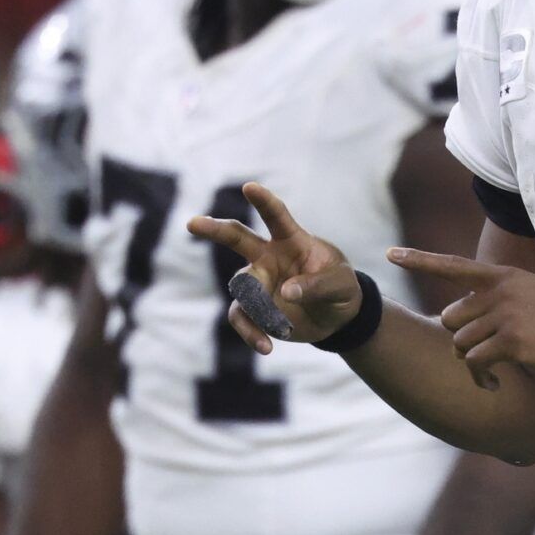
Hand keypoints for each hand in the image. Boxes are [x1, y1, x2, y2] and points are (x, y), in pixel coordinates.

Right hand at [188, 183, 361, 351]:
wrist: (337, 318)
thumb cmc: (341, 290)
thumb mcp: (341, 285)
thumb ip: (318, 285)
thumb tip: (286, 291)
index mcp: (293, 240)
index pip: (276, 216)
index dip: (263, 201)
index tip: (250, 187)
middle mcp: (269, 256)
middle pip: (237, 238)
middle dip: (214, 230)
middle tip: (192, 223)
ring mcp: (259, 281)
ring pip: (240, 287)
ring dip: (255, 307)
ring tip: (281, 326)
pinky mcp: (255, 308)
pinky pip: (241, 317)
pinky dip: (250, 332)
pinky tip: (266, 346)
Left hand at [392, 248, 534, 378]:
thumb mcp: (533, 297)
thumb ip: (501, 300)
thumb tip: (465, 322)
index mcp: (505, 277)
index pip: (454, 265)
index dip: (419, 261)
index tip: (390, 254)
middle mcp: (502, 291)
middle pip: (451, 318)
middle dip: (460, 341)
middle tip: (481, 357)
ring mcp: (507, 315)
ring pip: (461, 344)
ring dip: (472, 365)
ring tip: (492, 374)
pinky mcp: (513, 341)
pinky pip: (475, 363)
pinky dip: (480, 380)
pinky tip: (494, 386)